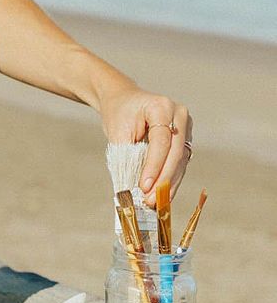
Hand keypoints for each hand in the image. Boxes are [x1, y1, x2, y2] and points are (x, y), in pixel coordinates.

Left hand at [99, 85, 192, 205]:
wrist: (123, 99)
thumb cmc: (118, 113)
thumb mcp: (117, 132)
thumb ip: (127, 157)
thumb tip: (133, 189)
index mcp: (162, 106)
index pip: (161, 141)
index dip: (154, 167)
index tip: (143, 187)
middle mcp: (179, 114)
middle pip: (175, 153)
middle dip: (163, 180)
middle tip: (150, 201)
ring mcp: (185, 127)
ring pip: (181, 161)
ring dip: (169, 184)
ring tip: (155, 203)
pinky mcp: (184, 139)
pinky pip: (180, 163)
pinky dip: (170, 180)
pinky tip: (163, 196)